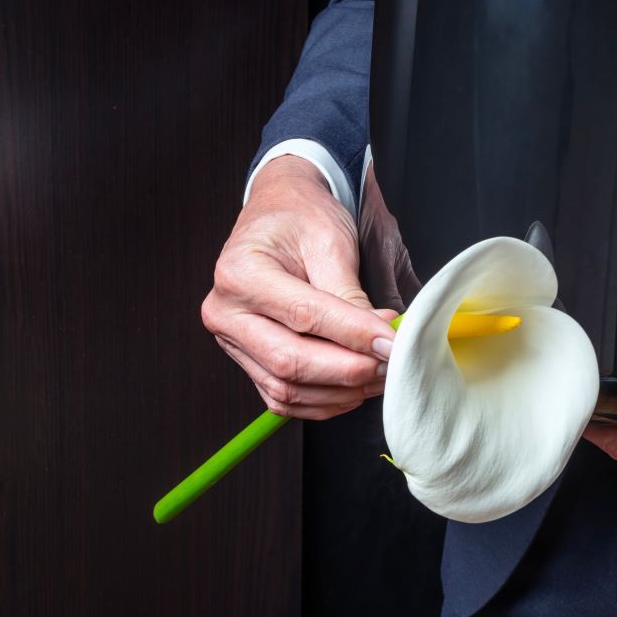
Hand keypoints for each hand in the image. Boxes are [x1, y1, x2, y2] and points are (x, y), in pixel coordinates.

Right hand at [201, 155, 397, 419]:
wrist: (279, 214)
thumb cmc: (301, 219)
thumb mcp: (329, 241)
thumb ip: (350, 295)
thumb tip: (380, 340)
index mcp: (239, 273)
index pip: (303, 316)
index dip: (352, 335)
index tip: (392, 342)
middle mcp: (225, 312)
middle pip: (290, 362)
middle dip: (348, 371)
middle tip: (390, 363)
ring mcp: (232, 342)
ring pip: (287, 389)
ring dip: (339, 392)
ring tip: (378, 374)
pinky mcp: (247, 362)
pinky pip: (283, 399)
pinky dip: (322, 402)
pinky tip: (353, 388)